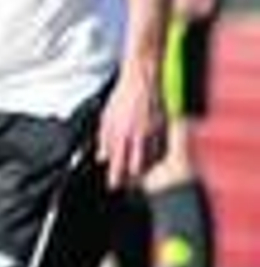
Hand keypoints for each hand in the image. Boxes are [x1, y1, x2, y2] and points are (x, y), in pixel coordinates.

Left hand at [96, 63, 166, 188]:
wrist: (142, 80)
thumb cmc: (123, 98)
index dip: (116, 179)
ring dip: (144, 169)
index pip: (118, 165)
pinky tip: (151, 158)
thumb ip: (104, 140)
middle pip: (136, 169)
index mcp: (121, 135)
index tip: (114, 186)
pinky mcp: (165, 129)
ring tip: (137, 170)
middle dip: (131, 179)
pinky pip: (163, 151)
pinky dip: (156, 158)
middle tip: (127, 181)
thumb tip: (102, 157)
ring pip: (151, 161)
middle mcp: (138, 137)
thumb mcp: (106, 119)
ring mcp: (153, 134)